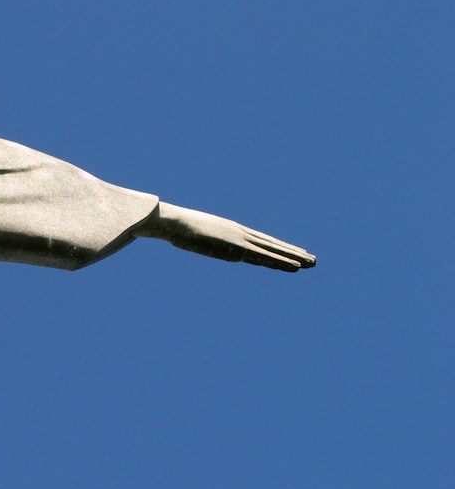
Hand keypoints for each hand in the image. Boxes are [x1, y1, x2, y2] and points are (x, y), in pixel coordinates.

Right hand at [138, 203, 315, 271]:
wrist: (174, 221)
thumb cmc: (178, 227)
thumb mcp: (193, 235)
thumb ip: (200, 239)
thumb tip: (192, 240)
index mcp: (232, 232)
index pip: (261, 241)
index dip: (279, 247)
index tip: (294, 252)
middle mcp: (241, 234)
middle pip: (272, 245)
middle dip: (293, 253)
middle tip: (314, 260)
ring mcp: (241, 240)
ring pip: (274, 251)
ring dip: (294, 258)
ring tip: (313, 263)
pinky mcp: (237, 248)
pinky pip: (265, 257)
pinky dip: (282, 261)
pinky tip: (296, 266)